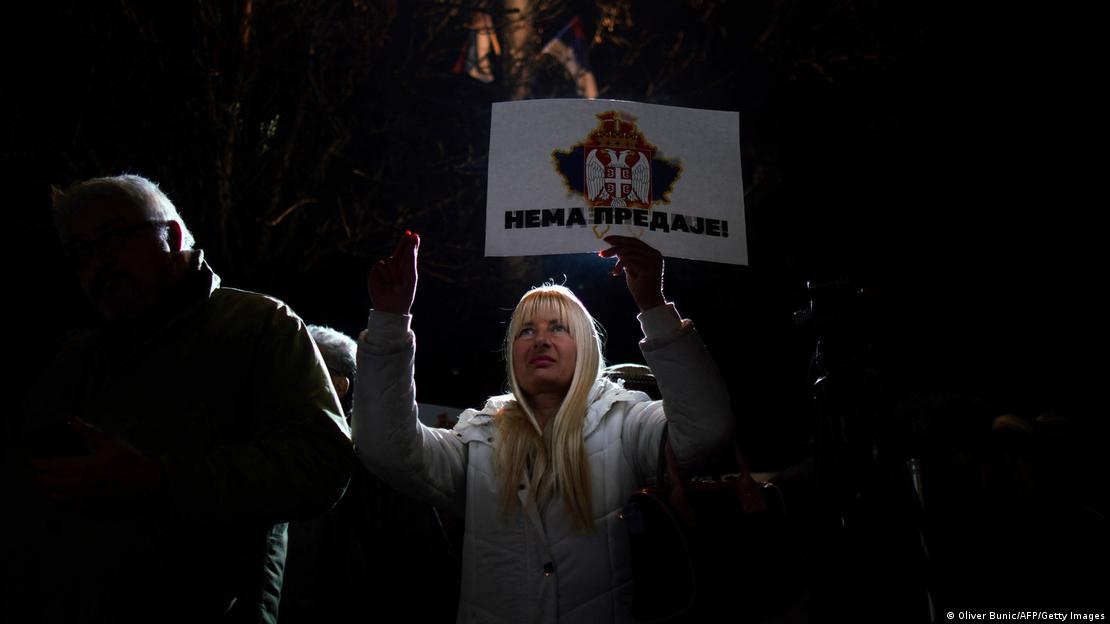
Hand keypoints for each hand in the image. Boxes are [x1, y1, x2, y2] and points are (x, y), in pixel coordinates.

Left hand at [30, 418, 162, 501]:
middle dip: (41, 477)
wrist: (146, 483)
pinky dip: (60, 499)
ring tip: (46, 483)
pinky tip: (61, 495)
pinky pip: (67, 505)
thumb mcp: (110, 442)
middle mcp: (80, 484)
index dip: (39, 463)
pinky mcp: (90, 506)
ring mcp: (84, 497)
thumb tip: (73, 420)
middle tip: (39, 471)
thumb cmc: (129, 460)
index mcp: (84, 467)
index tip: (32, 460)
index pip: (53, 466)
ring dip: (48, 489)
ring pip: (56, 496)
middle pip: (50, 483)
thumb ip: (89, 432)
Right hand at [368, 231, 418, 314]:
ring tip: (395, 282)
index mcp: (406, 268)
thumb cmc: (405, 293)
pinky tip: (387, 282)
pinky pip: (380, 264)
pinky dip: (385, 272)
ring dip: (394, 270)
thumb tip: (413, 242)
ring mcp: (385, 269)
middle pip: (399, 250)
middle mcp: (396, 267)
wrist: (391, 306)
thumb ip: (411, 258)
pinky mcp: (376, 271)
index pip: (408, 253)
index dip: (411, 244)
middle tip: (408, 233)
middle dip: (403, 242)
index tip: (414, 235)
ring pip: (390, 259)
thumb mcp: (411, 275)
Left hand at [599, 235, 665, 311]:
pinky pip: (629, 261)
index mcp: (653, 253)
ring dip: (616, 259)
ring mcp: (653, 260)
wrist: (649, 303)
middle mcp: (655, 254)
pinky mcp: (649, 267)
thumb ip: (627, 257)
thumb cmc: (640, 288)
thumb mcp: (632, 269)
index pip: (634, 241)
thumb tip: (616, 248)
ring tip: (613, 269)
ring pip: (628, 252)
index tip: (606, 240)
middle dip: (614, 248)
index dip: (620, 239)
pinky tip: (615, 273)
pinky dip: (620, 265)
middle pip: (630, 245)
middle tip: (601, 254)